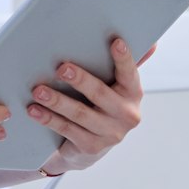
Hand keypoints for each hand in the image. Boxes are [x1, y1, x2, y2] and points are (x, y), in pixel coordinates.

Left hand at [30, 38, 153, 173]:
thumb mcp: (116, 87)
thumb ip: (127, 66)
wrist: (91, 147)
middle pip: (100, 94)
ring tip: (38, 90)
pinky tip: (34, 110)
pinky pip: (67, 129)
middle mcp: (127, 115)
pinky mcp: (91, 147)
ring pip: (80, 114)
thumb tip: (153, 44)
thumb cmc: (103, 106)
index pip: (129, 73)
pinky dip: (49, 119)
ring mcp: (110, 133)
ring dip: (57, 101)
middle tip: (61, 68)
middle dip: (80, 80)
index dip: (124, 58)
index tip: (115, 42)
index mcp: (133, 93)